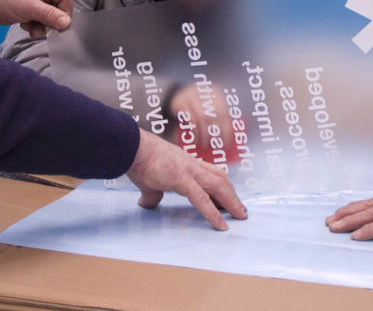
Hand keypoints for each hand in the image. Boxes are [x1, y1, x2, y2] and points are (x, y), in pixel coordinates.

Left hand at [0, 0, 73, 35]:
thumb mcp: (29, 7)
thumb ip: (50, 15)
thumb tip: (67, 24)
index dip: (65, 12)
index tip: (59, 25)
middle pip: (58, 8)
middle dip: (51, 21)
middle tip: (43, 28)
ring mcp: (35, 0)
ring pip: (49, 16)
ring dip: (42, 25)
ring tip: (30, 28)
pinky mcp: (28, 9)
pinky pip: (40, 19)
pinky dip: (35, 25)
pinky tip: (25, 25)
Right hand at [127, 129, 246, 230]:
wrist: (131, 147)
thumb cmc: (138, 160)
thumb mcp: (149, 181)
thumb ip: (152, 193)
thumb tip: (146, 203)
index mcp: (186, 164)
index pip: (210, 174)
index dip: (222, 186)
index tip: (229, 199)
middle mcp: (192, 165)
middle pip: (220, 179)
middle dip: (232, 194)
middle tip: (241, 210)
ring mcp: (189, 171)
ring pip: (218, 186)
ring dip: (231, 202)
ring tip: (240, 216)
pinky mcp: (181, 179)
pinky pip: (202, 199)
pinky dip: (214, 213)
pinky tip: (221, 225)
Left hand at [325, 190, 372, 239]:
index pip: (372, 202)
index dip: (356, 207)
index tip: (343, 211)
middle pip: (364, 206)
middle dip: (345, 213)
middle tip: (329, 220)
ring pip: (366, 214)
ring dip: (348, 221)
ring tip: (333, 227)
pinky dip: (366, 231)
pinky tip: (355, 236)